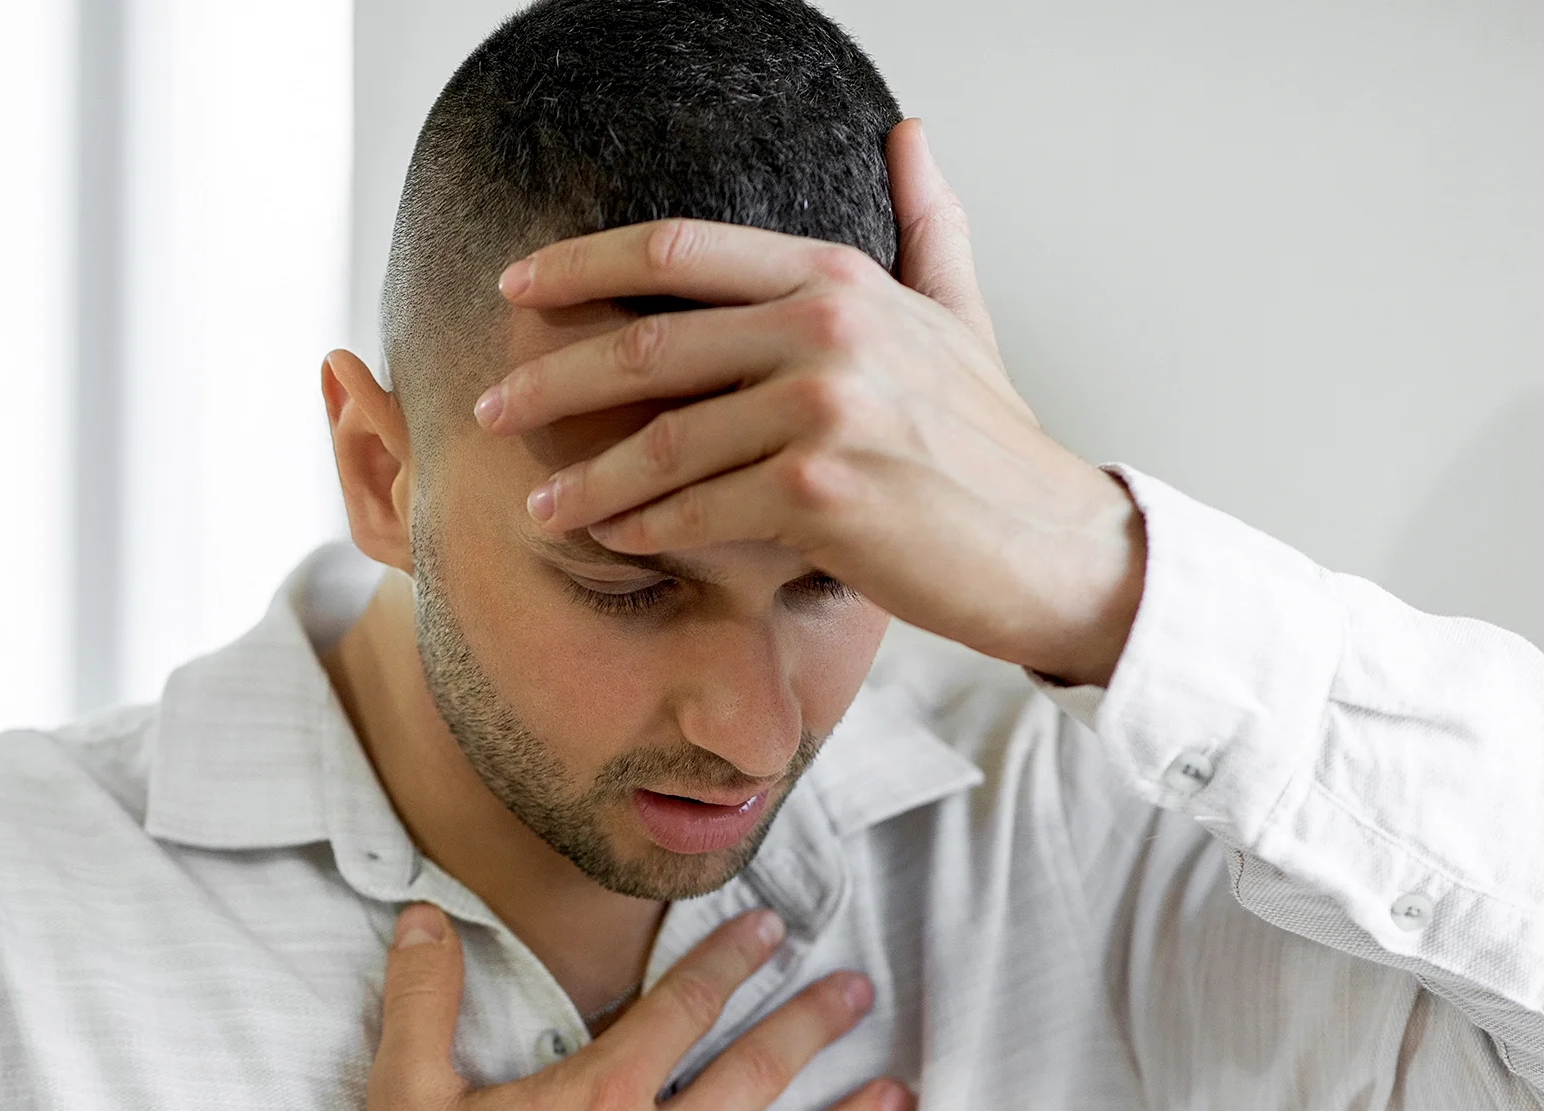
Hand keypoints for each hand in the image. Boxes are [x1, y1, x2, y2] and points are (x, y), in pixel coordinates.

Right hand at [359, 903, 911, 1110]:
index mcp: (600, 1097)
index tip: (771, 929)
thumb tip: (422, 918)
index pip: (683, 1006)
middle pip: (756, 1074)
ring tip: (897, 1099)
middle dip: (814, 1024)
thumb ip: (424, 995)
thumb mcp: (409, 1089)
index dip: (730, 959)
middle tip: (858, 991)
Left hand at [473, 119, 1144, 687]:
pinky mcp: (820, 493)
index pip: (678, 250)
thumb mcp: (959, 314)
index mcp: (837, 277)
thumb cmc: (992, 439)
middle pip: (644, 347)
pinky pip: (697, 512)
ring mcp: (823, 409)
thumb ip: (924, 224)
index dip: (582, 264)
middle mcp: (826, 329)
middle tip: (490, 409)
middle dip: (551, 381)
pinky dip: (643, 532)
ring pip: (661, 444)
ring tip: (539, 504)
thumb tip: (908, 133)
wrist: (1053, 545)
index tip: (515, 284)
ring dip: (586, 480)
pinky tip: (609, 541)